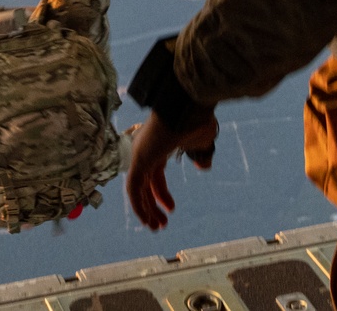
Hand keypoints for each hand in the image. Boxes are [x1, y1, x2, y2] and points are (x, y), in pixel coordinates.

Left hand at [125, 111, 217, 229]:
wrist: (187, 108)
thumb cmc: (195, 121)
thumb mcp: (202, 142)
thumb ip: (201, 154)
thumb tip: (203, 165)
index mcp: (159, 147)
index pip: (155, 175)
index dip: (161, 194)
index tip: (171, 209)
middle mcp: (146, 151)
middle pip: (145, 184)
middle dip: (152, 205)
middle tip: (160, 224)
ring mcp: (140, 154)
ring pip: (137, 189)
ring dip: (145, 210)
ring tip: (156, 227)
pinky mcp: (137, 159)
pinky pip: (133, 188)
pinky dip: (138, 205)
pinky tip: (146, 219)